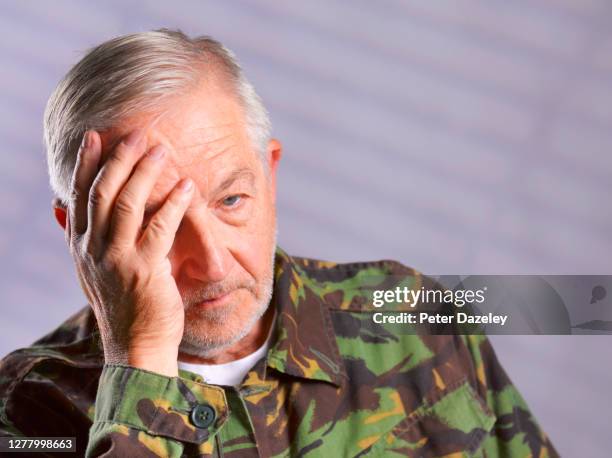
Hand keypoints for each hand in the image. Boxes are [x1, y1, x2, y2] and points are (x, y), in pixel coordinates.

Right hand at [65, 129, 193, 376]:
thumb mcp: (95, 272)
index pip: (79, 196)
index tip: (94, 136)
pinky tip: (186, 187)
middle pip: (103, 192)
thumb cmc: (123, 306)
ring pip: (127, 203)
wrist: (136, 345)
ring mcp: (117, 259)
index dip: (85, 163)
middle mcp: (93, 250)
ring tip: (161, 150)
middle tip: (138, 135)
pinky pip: (159, 228)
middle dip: (120, 159)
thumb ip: (89, 241)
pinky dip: (173, 203)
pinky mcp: (144, 270)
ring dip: (145, 173)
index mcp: (80, 248)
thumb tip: (71, 211)